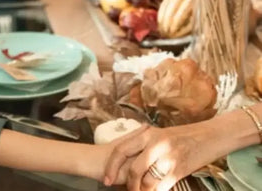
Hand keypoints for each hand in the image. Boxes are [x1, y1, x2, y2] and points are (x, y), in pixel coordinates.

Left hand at [104, 124, 219, 190]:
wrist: (211, 135)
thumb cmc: (183, 136)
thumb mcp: (159, 134)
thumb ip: (143, 143)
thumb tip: (124, 156)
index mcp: (147, 134)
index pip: (120, 151)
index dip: (111, 167)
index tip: (107, 179)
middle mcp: (156, 145)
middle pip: (133, 170)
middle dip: (128, 185)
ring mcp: (169, 158)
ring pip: (147, 182)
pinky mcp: (180, 170)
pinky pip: (162, 187)